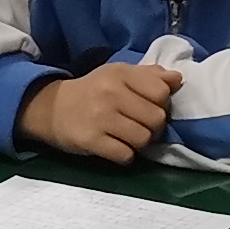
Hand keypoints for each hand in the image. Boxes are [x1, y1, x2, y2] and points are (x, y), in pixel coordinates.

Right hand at [17, 59, 181, 163]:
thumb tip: (178, 79)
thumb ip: (149, 75)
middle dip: (153, 126)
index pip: (161, 91)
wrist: (52, 108)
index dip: (161, 103)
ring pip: (143, 139)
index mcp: (121, 73)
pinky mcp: (91, 140)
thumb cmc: (93, 91)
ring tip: (129, 137)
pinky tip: (117, 148)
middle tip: (141, 125)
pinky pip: (125, 155)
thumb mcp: (118, 74)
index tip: (150, 106)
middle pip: (156, 118)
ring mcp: (100, 117)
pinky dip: (126, 155)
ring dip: (140, 143)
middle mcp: (111, 93)